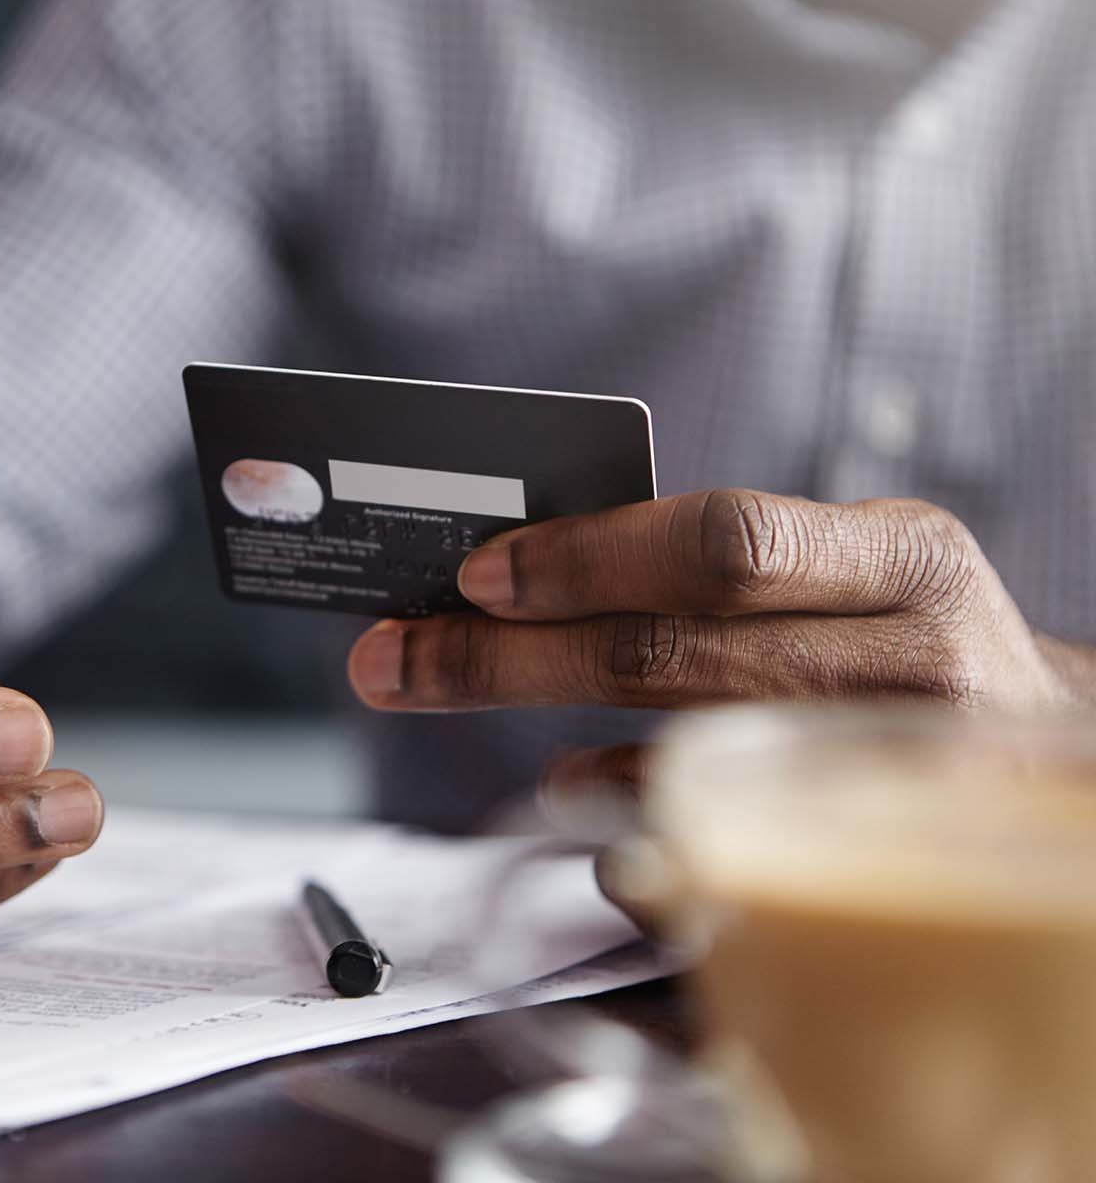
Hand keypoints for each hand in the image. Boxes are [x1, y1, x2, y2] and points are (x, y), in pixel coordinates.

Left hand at [347, 488, 1079, 802]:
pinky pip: (712, 862)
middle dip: (503, 660)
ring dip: (545, 745)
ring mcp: (902, 784)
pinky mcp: (876, 883)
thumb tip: (520, 577)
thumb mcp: (856, 574)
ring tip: (458, 700)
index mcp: (907, 557)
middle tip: (396, 661)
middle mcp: (919, 665)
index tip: (472, 575)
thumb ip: (727, 569)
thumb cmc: (910, 653)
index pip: (724, 543)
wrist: (1052, 767)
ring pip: (682, 765)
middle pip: (673, 654)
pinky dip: (622, 826)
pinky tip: (582, 795)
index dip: (583, 559)